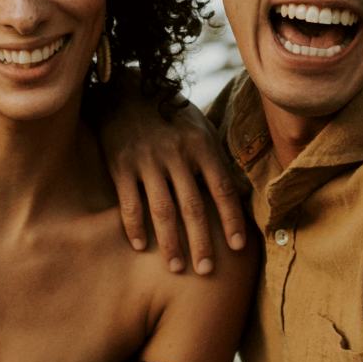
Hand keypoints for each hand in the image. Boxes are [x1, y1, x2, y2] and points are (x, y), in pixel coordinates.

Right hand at [99, 87, 246, 274]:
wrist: (126, 91)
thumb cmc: (171, 117)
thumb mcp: (200, 129)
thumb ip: (216, 160)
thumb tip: (242, 195)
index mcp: (201, 146)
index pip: (222, 189)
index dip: (232, 220)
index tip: (238, 247)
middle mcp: (176, 154)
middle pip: (193, 206)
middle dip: (202, 242)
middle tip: (207, 270)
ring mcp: (147, 160)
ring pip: (162, 210)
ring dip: (170, 243)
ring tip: (176, 268)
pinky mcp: (120, 164)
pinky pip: (130, 203)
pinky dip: (136, 228)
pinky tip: (142, 247)